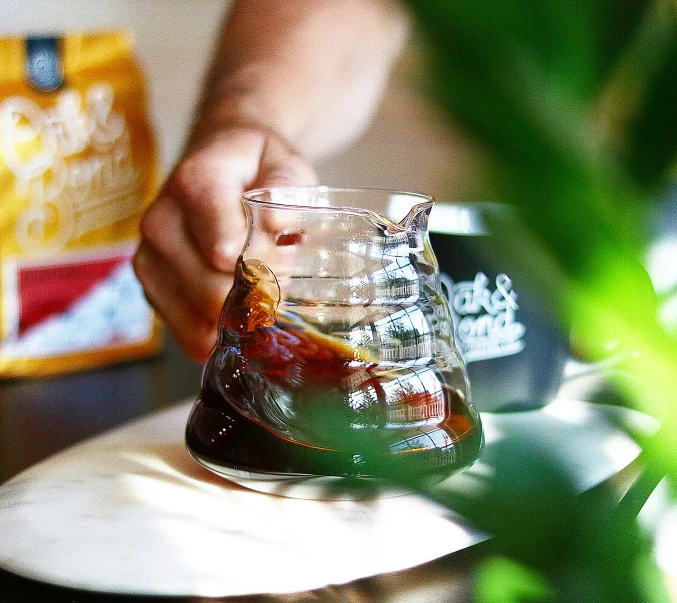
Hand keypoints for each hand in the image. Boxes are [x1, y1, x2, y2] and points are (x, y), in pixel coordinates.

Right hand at [133, 125, 316, 361]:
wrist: (218, 164)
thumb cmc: (256, 169)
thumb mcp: (285, 165)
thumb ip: (287, 191)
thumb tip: (278, 227)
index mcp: (195, 184)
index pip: (224, 249)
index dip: (263, 266)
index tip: (284, 255)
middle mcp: (161, 221)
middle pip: (214, 291)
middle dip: (256, 293)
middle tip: (277, 273)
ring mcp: (150, 258)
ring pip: (202, 319)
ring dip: (240, 313)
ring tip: (255, 284)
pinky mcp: (151, 289)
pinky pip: (190, 334)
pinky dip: (222, 330)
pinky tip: (238, 307)